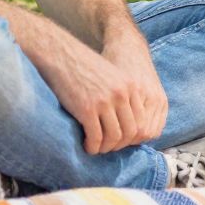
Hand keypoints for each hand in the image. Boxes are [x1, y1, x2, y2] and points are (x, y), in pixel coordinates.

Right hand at [38, 28, 165, 153]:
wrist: (63, 57)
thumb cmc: (85, 69)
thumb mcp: (113, 78)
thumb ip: (123, 96)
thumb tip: (127, 125)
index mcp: (131, 87)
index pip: (141, 121)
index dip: (131, 136)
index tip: (120, 140)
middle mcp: (122, 95)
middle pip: (130, 132)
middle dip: (119, 145)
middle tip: (107, 147)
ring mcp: (105, 102)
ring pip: (114, 137)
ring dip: (105, 148)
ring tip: (96, 148)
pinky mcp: (87, 109)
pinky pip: (95, 137)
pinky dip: (92, 146)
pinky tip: (86, 146)